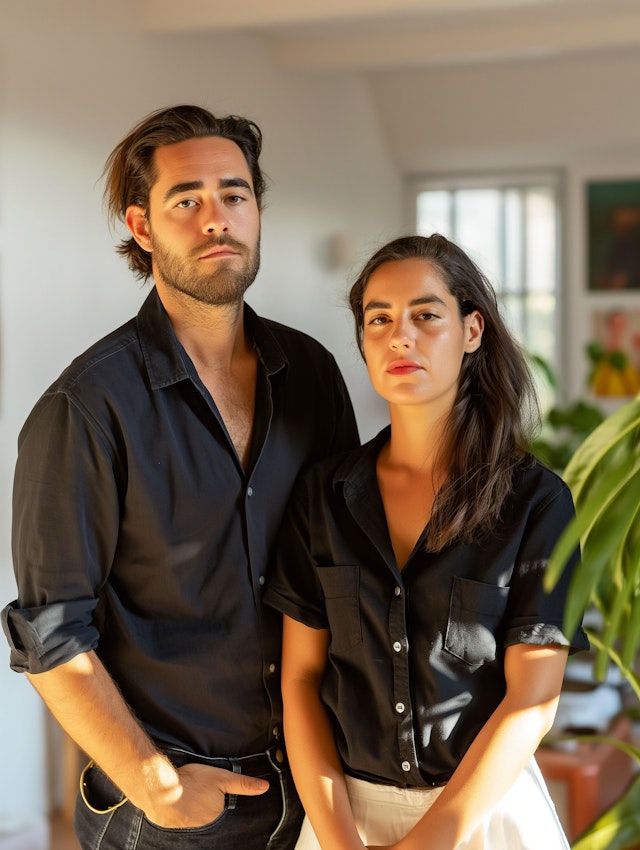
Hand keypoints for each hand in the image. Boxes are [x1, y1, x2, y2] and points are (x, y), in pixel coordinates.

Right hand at [146, 763, 268, 827]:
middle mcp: (201, 825)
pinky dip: (175, 809)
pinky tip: (173, 800)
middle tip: (196, 790)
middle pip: (205, 813)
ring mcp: (183, 825)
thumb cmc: (192, 781)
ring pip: (190, 816)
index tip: (208, 790)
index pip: (219, 808)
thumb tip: (265, 787)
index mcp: (215, 815)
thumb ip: (243, 784)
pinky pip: (175, 817)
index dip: (214, 797)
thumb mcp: (222, 778)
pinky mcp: (167, 822)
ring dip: (188, 807)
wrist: (159, 787)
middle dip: (202, 803)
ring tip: (186, 793)